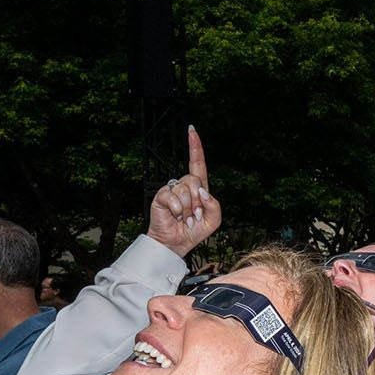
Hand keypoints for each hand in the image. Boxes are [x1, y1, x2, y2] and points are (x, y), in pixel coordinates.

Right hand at [147, 127, 220, 256]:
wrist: (176, 243)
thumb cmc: (194, 231)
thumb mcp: (213, 220)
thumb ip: (214, 205)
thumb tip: (202, 190)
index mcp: (198, 188)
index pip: (198, 164)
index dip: (195, 148)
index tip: (192, 131)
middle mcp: (184, 186)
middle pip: (195, 179)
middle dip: (197, 201)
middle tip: (193, 216)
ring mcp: (172, 190)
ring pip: (185, 189)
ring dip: (187, 208)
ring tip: (184, 218)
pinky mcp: (160, 196)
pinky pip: (173, 196)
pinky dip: (177, 209)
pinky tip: (175, 216)